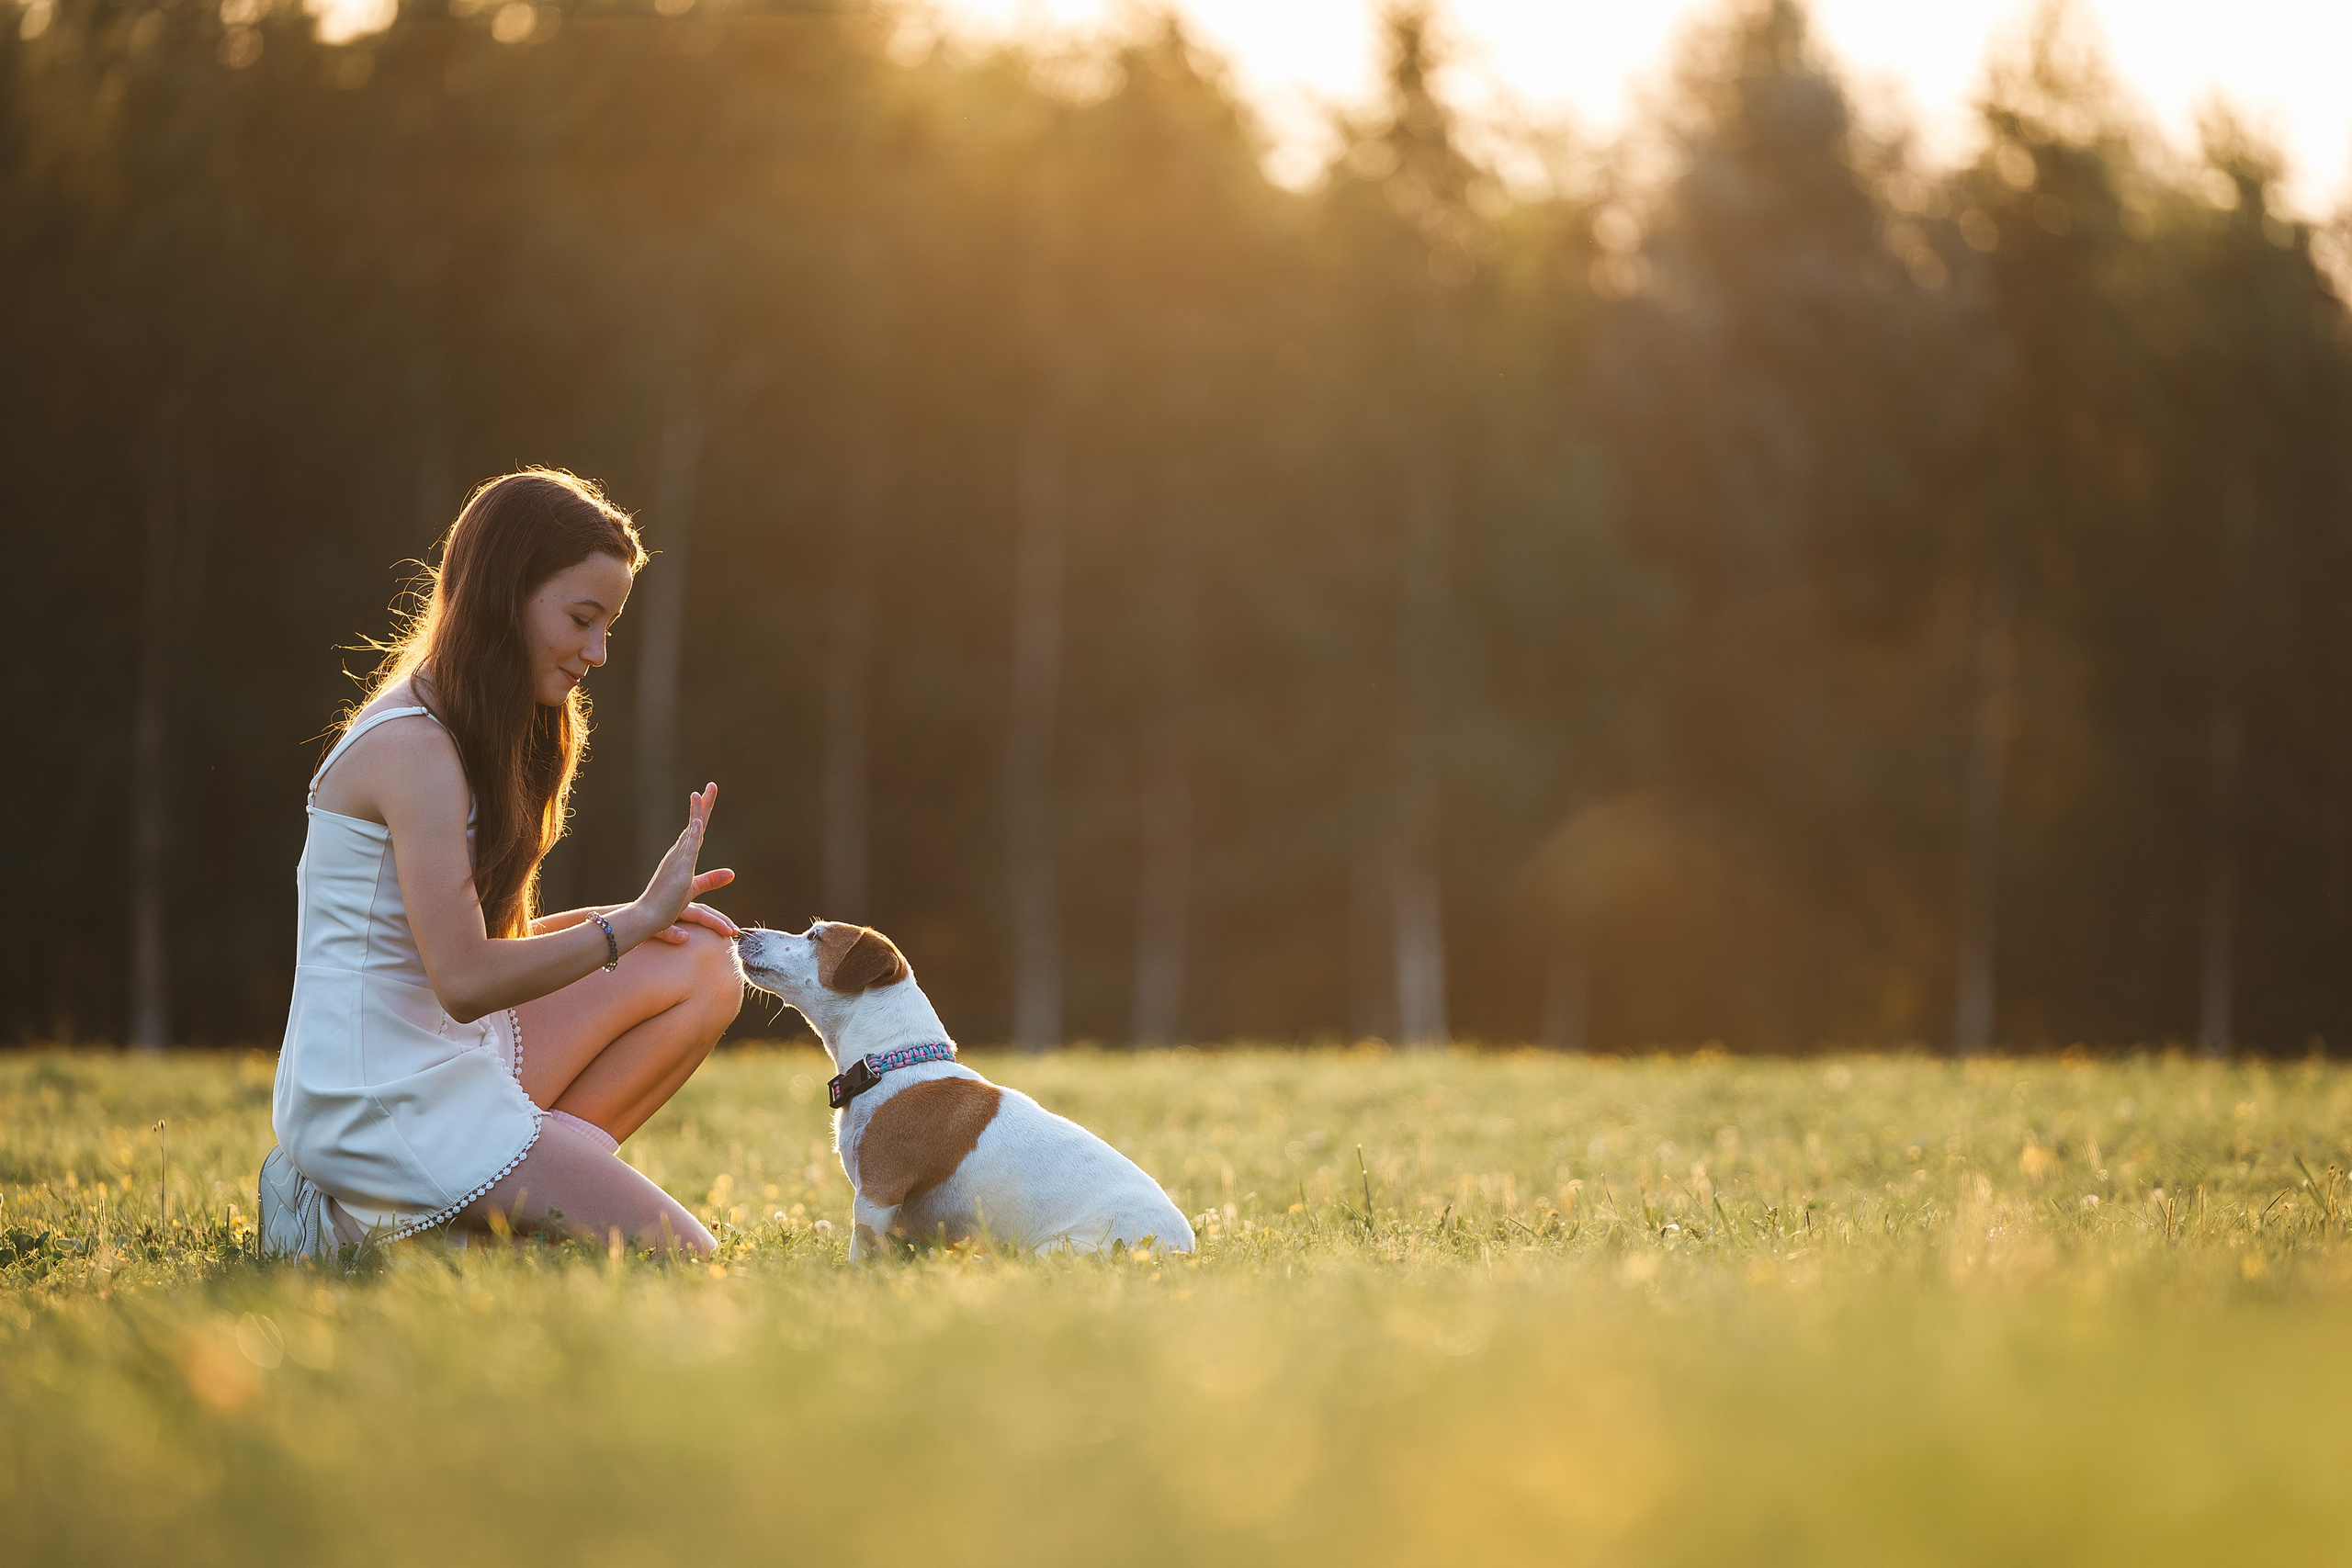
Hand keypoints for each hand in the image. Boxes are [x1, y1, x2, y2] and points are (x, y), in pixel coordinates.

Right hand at [628, 784, 730, 942]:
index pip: (696, 830)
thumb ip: (711, 880)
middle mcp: (678, 854)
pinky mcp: (679, 872)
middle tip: (712, 785)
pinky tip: (696, 822)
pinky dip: (692, 836)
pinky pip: (688, 851)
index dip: (703, 813)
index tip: (709, 794)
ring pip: (691, 833)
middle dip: (704, 805)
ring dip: (696, 813)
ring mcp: (678, 861)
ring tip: (701, 793)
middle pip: (694, 825)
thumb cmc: (666, 905)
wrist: (647, 918)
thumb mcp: (693, 889)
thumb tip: (732, 873)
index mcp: (682, 857)